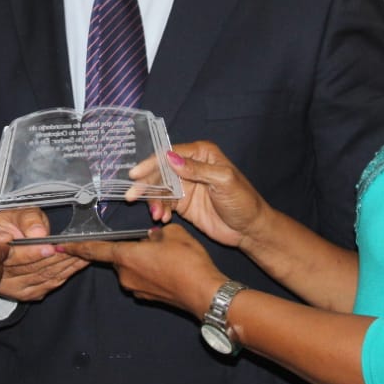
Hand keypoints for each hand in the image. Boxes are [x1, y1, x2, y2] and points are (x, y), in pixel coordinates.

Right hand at [0, 207, 87, 300]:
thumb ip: (27, 220)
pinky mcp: (27, 294)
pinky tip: (78, 263)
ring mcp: (13, 288)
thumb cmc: (10, 225)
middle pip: (33, 269)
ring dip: (66, 265)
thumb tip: (39, 233)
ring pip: (44, 278)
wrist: (4, 241)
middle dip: (57, 257)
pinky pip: (50, 284)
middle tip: (77, 247)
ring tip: (83, 252)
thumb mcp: (15, 213)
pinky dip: (67, 273)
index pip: (14, 257)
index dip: (33, 253)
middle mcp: (0, 275)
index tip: (51, 247)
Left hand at [61, 225, 224, 316]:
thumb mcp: (172, 234)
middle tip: (156, 242)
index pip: (95, 251)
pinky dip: (153, 272)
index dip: (78, 247)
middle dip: (132, 248)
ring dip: (144, 260)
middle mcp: (126, 276)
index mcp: (126, 257)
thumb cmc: (187, 261)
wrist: (205, 293)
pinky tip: (172, 268)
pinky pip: (144, 278)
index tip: (62, 245)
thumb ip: (155, 233)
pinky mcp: (148, 298)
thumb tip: (151, 239)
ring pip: (133, 267)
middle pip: (120, 257)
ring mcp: (136, 289)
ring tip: (169, 256)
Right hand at [131, 140, 269, 248]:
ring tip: (155, 214)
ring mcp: (185, 185)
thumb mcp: (223, 181)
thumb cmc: (243, 201)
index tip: (136, 174)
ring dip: (153, 200)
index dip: (152, 163)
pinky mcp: (183, 203)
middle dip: (147, 184)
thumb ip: (197, 169)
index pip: (171, 154)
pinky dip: (160, 210)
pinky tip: (162, 218)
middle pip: (160, 171)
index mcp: (202, 154)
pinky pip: (164, 203)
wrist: (250, 229)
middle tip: (133, 196)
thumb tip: (170, 158)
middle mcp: (190, 166)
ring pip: (160, 188)